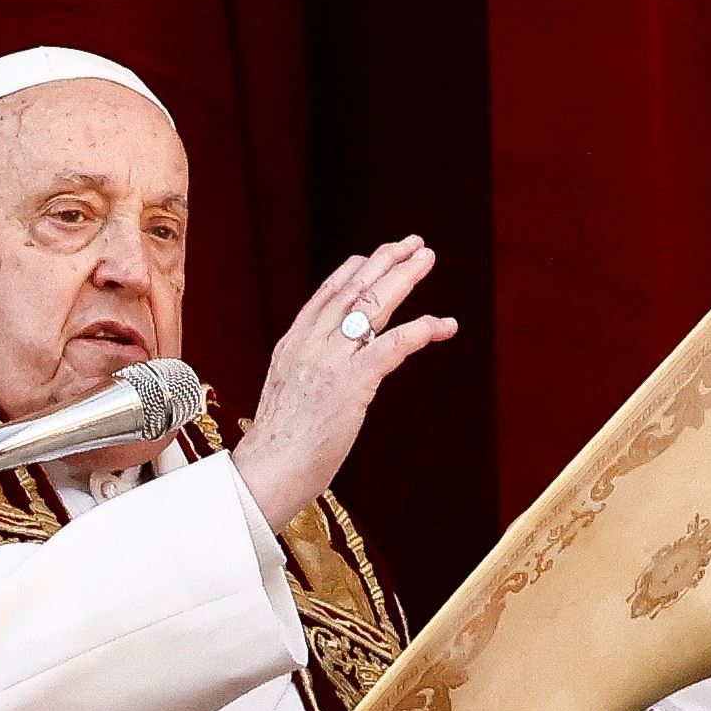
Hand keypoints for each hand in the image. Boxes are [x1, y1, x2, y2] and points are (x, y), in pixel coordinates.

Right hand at [234, 235, 457, 530]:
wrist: (269, 468)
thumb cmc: (281, 442)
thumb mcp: (287, 392)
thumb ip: (308, 371)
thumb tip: (326, 371)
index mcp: (294, 343)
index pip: (326, 295)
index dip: (354, 271)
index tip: (374, 256)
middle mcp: (311, 343)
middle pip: (353, 290)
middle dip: (386, 262)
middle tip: (414, 243)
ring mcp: (331, 361)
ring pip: (372, 306)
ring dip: (404, 279)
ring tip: (426, 258)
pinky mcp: (352, 383)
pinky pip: (391, 346)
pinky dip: (419, 330)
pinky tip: (441, 323)